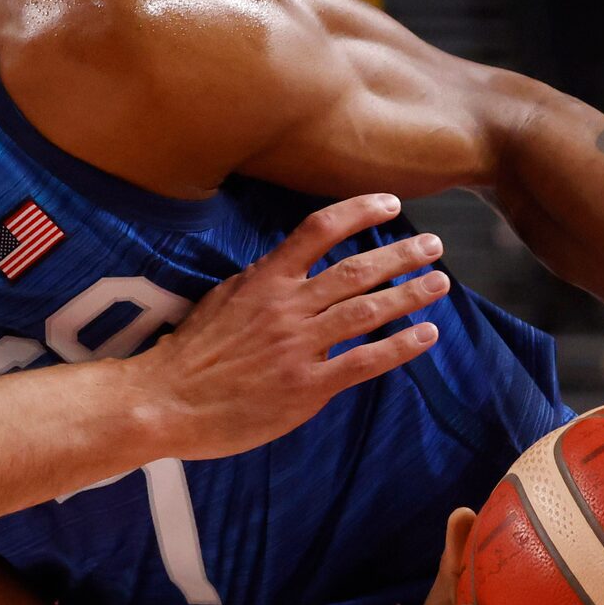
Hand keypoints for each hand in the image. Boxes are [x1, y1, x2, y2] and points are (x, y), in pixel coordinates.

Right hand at [136, 193, 449, 461]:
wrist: (163, 401)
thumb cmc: (190, 353)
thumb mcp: (221, 299)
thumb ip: (260, 283)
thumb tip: (288, 266)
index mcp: (264, 280)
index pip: (319, 230)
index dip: (360, 212)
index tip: (390, 204)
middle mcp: (286, 306)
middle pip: (356, 270)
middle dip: (401, 254)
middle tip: (433, 245)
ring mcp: (298, 346)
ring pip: (367, 311)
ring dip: (409, 294)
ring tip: (439, 283)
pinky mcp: (305, 386)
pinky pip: (363, 362)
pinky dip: (400, 346)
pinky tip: (426, 336)